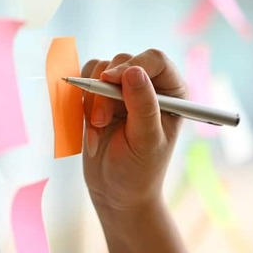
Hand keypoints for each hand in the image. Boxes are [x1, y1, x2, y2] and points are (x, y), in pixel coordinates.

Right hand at [82, 49, 187, 211]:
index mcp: (172, 93)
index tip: (109, 80)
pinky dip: (81, 102)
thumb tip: (133, 72)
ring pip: (99, 70)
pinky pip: (84, 83)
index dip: (131, 65)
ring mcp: (121, 92)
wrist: (115, 192)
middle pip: (122, 62)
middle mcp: (148, 87)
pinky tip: (90, 127)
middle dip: (105, 90)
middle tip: (101, 121)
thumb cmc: (139, 171)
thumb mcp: (146, 141)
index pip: (154, 60)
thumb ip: (143, 106)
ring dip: (92, 98)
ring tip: (98, 128)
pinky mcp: (99, 100)